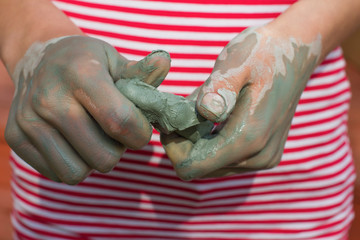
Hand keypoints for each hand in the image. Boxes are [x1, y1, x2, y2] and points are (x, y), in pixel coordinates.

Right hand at [5, 36, 169, 183]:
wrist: (38, 57)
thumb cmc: (85, 62)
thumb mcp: (114, 60)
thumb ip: (142, 73)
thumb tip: (164, 61)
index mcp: (81, 74)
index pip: (120, 121)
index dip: (140, 134)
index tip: (140, 129)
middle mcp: (50, 98)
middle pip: (103, 157)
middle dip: (119, 151)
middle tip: (115, 133)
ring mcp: (28, 120)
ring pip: (77, 172)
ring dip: (94, 161)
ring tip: (94, 138)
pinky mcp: (15, 138)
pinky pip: (56, 173)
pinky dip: (73, 163)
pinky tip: (74, 141)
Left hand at [161, 26, 321, 180]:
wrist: (295, 52)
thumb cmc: (263, 53)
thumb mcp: (236, 62)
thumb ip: (220, 88)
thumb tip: (205, 112)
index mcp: (249, 137)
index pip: (194, 167)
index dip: (174, 148)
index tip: (170, 122)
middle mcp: (258, 156)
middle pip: (202, 169)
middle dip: (185, 145)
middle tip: (182, 113)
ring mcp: (264, 158)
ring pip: (213, 166)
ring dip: (199, 145)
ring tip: (198, 113)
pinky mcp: (265, 154)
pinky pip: (227, 160)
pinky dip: (213, 144)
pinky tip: (213, 120)